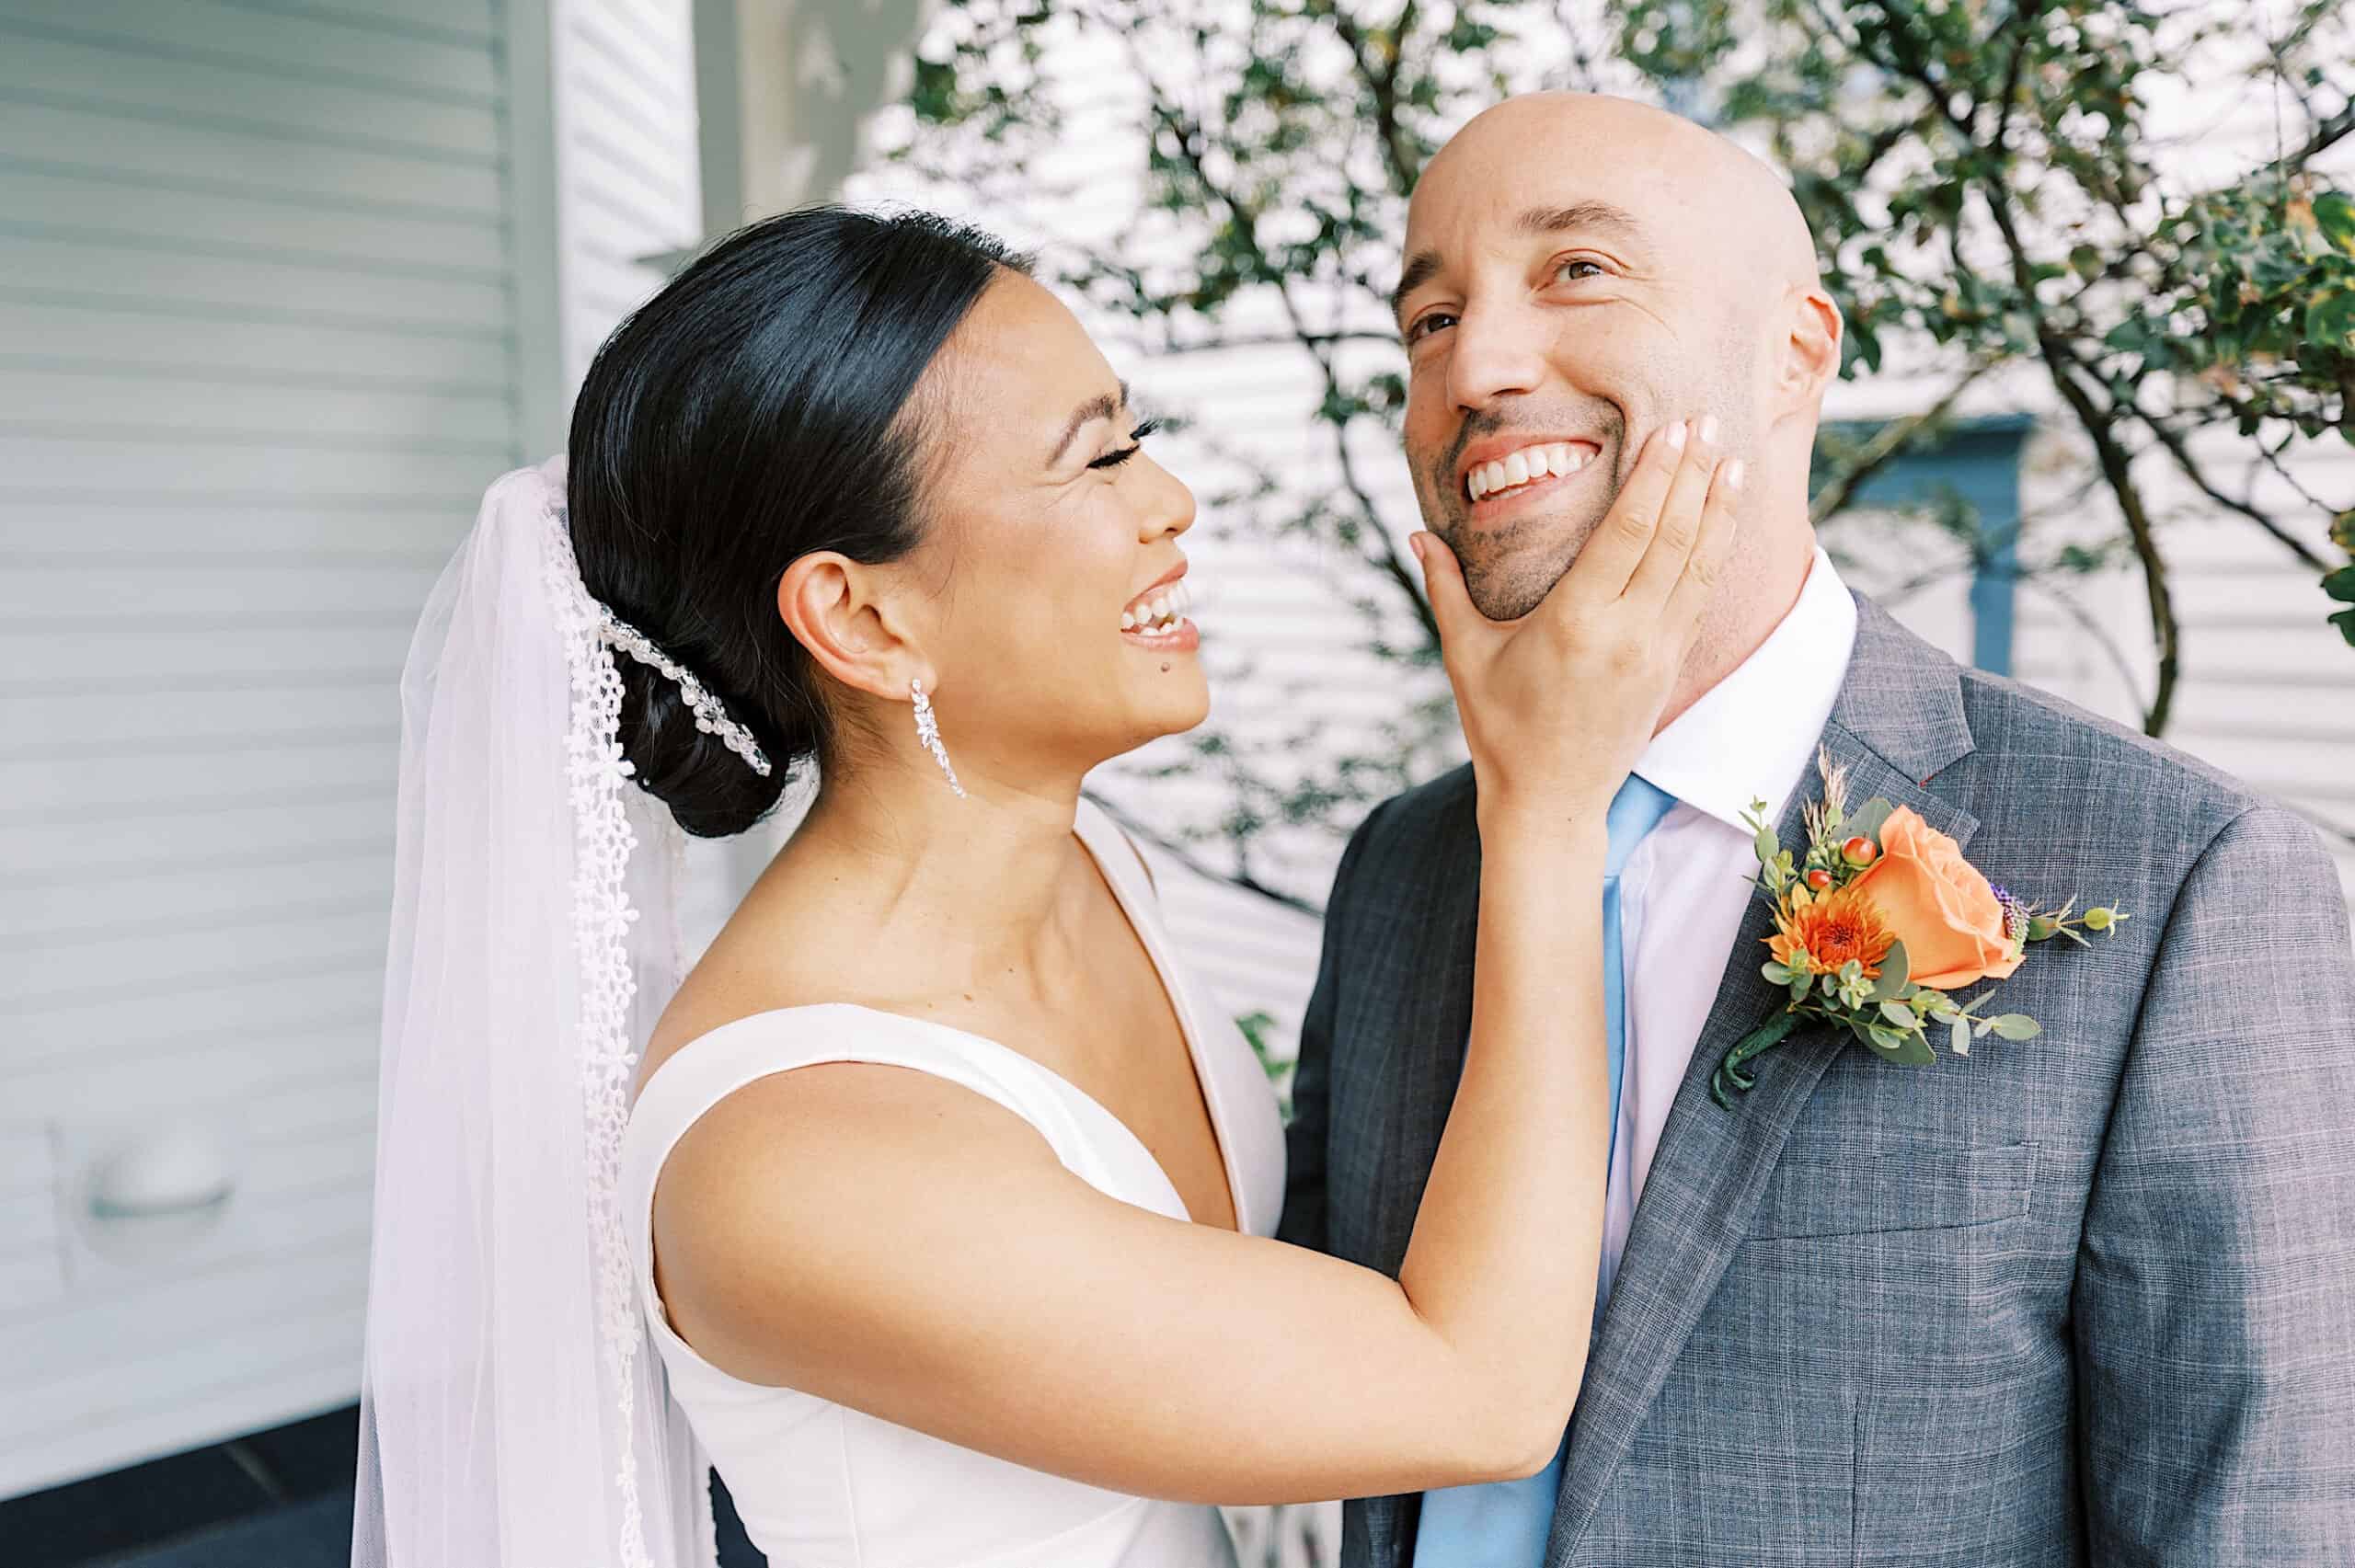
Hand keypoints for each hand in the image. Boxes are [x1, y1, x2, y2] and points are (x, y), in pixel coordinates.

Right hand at [1414, 417, 1739, 829]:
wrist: (1551, 801)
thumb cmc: (1500, 729)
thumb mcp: (1465, 657)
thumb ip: (1445, 589)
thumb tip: (1417, 533)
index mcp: (1576, 622)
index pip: (1629, 533)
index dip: (1656, 477)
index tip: (1672, 430)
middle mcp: (1627, 634)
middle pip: (1673, 538)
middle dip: (1693, 475)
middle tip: (1706, 421)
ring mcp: (1656, 653)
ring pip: (1699, 566)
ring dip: (1717, 509)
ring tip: (1730, 459)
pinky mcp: (1670, 669)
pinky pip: (1700, 598)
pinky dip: (1714, 553)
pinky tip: (1721, 520)